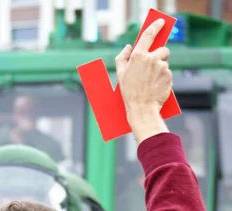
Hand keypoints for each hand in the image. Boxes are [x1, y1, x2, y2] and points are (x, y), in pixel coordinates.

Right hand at [116, 19, 171, 142]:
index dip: (155, 26)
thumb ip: (122, 57)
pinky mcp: (169, 75)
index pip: (149, 35)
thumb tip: (128, 47)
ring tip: (152, 81)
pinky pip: (168, 73)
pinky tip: (156, 86)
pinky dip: (164, 77)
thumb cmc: (129, 93)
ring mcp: (162, 67)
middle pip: (162, 49)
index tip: (160, 22)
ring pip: (165, 62)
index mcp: (138, 56)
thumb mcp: (120, 74)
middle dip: (160, 56)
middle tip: (153, 67)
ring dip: (161, 68)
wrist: (142, 109)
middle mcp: (151, 59)